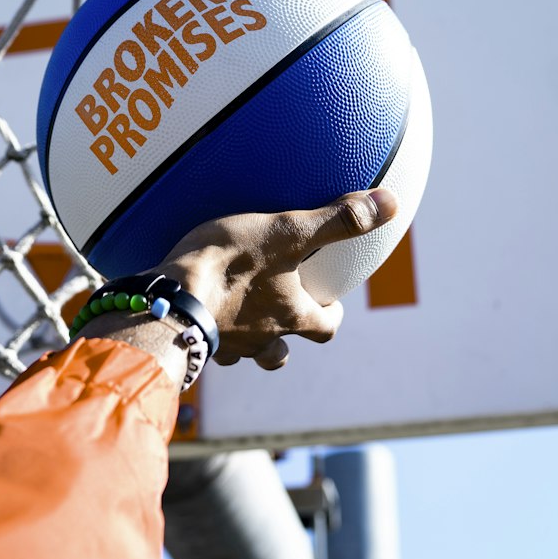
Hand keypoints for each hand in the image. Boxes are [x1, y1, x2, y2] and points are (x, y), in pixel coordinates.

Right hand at [160, 187, 398, 371]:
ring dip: (247, 342)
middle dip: (286, 338)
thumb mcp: (287, 232)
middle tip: (281, 312)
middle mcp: (262, 339)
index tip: (331, 305)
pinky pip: (205, 343)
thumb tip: (387, 203)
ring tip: (238, 318)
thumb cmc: (230, 265)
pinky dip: (208, 331)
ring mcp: (225, 346)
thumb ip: (336, 220)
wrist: (170, 297)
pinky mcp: (189, 340)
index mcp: (291, 316)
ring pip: (243, 355)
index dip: (331, 318)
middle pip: (281, 354)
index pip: (325, 329)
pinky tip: (198, 310)